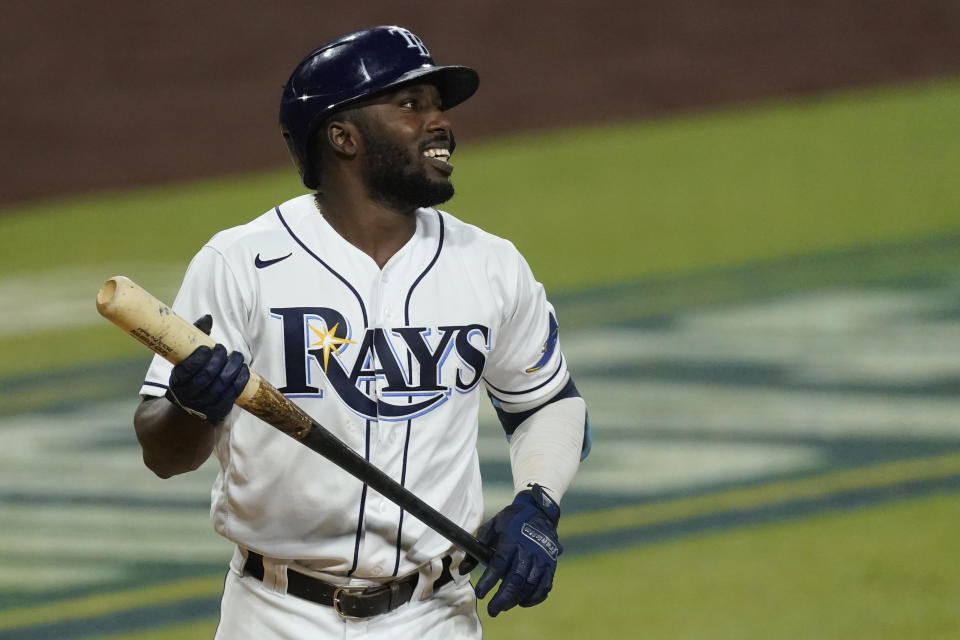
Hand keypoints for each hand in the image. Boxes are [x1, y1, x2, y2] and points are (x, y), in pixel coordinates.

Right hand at [165, 315, 248, 422]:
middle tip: (224, 350)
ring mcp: (203, 405)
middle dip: (218, 361)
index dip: (199, 359)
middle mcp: (188, 396)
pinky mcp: (218, 410)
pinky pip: (231, 395)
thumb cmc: (191, 372)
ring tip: (237, 357)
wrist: (190, 404)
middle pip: (206, 378)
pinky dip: (240, 381)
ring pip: (220, 387)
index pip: (187, 371)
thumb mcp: (187, 356)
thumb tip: (208, 317)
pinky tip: (243, 369)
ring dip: (232, 369)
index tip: (208, 348)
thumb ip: (196, 336)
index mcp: (177, 381)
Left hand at [461, 484, 561, 616]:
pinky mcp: (551, 564)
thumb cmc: (511, 520)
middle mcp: (528, 551)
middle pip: (516, 579)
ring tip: (504, 607)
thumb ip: (477, 547)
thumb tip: (463, 570)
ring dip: (517, 600)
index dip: (489, 581)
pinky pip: (545, 586)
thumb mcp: (492, 526)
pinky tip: (523, 602)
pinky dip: (535, 598)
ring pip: (530, 585)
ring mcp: (542, 558)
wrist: (539, 510)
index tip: (480, 594)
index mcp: (512, 540)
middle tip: (492, 610)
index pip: (499, 564)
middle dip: (503, 598)